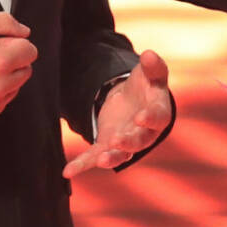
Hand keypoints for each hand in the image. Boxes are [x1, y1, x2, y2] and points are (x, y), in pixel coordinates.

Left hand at [63, 49, 173, 177]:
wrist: (135, 102)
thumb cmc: (147, 87)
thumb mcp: (151, 74)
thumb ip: (153, 66)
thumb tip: (149, 54)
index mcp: (158, 115)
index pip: (157, 118)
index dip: (150, 118)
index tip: (141, 116)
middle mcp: (144, 134)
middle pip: (138, 141)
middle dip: (128, 142)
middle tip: (117, 141)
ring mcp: (124, 142)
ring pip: (119, 155)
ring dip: (111, 158)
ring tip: (101, 161)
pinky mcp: (106, 145)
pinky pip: (94, 157)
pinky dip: (82, 165)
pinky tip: (68, 171)